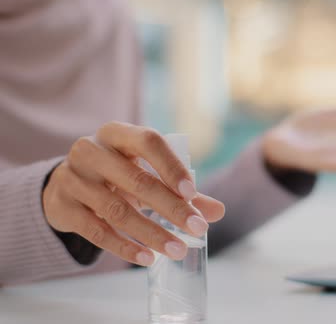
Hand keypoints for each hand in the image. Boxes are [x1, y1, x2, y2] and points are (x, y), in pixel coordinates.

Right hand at [43, 122, 224, 265]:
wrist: (67, 185)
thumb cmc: (118, 174)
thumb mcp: (147, 174)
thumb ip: (182, 192)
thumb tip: (217, 211)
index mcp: (117, 133)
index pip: (148, 141)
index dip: (171, 167)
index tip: (192, 193)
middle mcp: (91, 150)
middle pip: (136, 180)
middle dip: (171, 208)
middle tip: (197, 229)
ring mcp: (72, 177)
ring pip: (116, 210)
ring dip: (151, 233)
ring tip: (177, 250)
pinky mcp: (62, 205)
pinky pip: (96, 231)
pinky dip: (124, 247)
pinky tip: (147, 258)